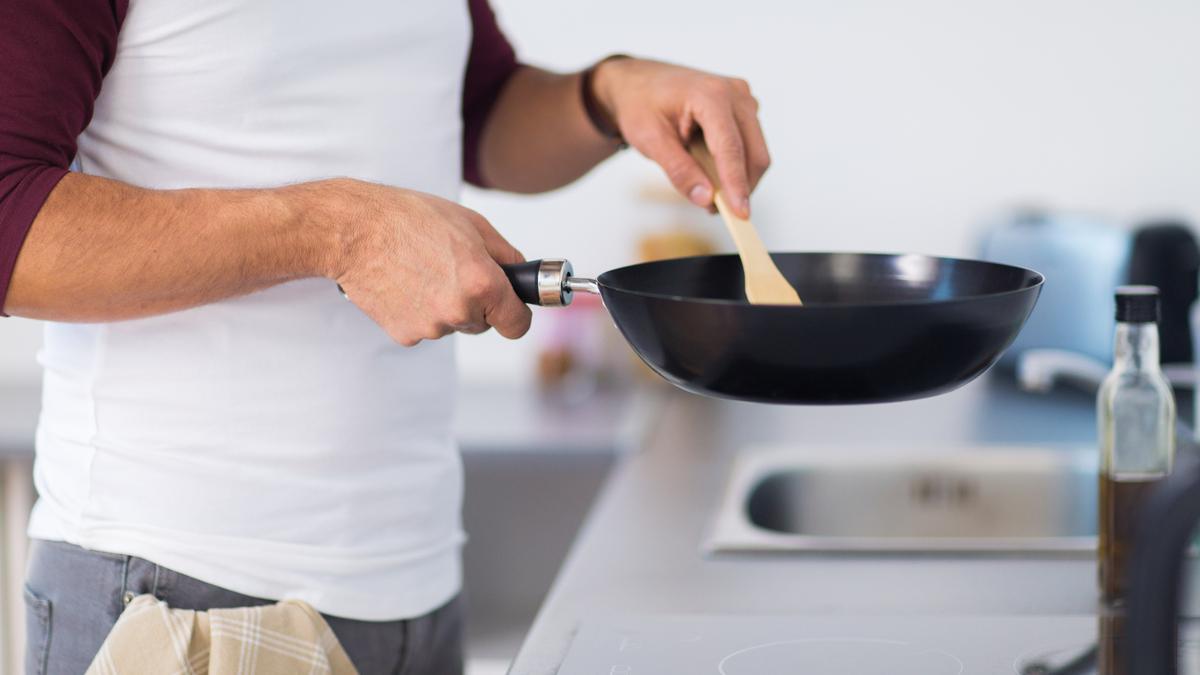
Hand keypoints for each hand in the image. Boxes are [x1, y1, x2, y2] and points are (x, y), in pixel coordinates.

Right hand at [310, 179, 531, 345]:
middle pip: (483, 323)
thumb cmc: (410, 219)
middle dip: (476, 303)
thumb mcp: (471, 223)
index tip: (510, 308)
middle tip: (450, 270)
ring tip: (421, 270)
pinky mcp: (405, 335)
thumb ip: (506, 254)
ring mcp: (431, 327)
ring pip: (451, 324)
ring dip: (444, 305)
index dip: (516, 314)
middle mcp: (460, 310)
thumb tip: (519, 274)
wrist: (354, 231)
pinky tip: (404, 283)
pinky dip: (417, 311)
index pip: (517, 324)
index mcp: (483, 283)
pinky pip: (424, 328)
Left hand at [591, 58, 769, 217]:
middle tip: (716, 211)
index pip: (731, 148)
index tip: (741, 215)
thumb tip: (706, 199)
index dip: (737, 184)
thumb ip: (679, 170)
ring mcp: (744, 99)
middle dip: (741, 187)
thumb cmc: (640, 105)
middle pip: (754, 153)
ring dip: (739, 179)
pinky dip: (736, 167)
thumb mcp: (650, 140)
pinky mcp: (744, 110)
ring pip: (756, 152)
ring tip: (709, 192)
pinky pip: (750, 146)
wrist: (639, 83)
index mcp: (711, 94)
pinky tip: (712, 173)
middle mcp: (735, 93)